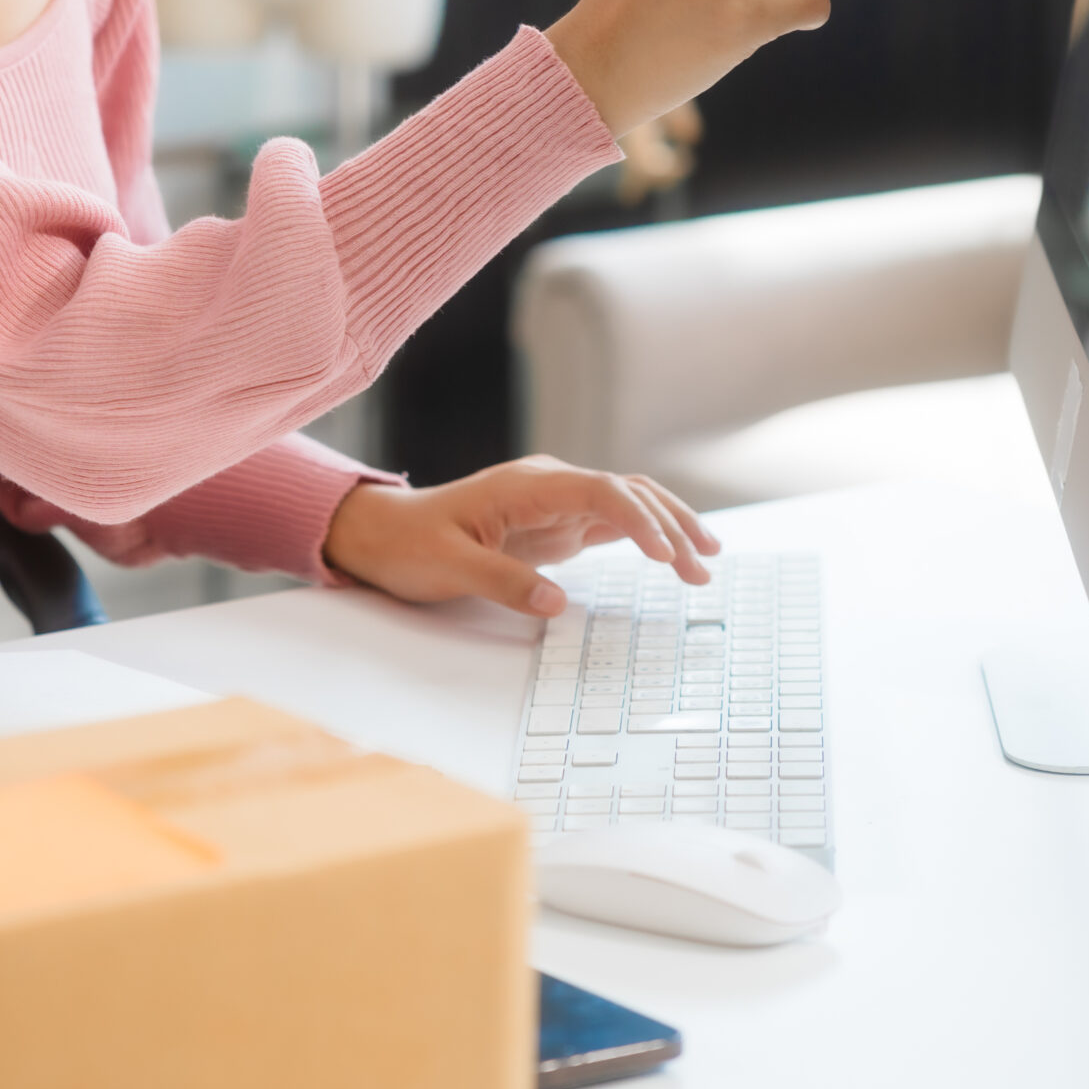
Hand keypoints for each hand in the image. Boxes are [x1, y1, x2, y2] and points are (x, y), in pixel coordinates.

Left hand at [322, 455, 719, 617]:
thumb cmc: (411, 545)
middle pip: (628, 491)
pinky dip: (646, 536)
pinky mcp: (557, 524)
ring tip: (705, 562)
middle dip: (671, 524)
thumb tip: (556, 604)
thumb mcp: (449, 567)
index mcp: (528, 484)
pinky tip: (672, 556)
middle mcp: (550, 485)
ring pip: (628, 503)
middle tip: (702, 567)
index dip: (638, 519)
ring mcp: (556, 503)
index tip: (664, 554)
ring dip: (668, 527)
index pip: (601, 490)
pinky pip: (613, 522)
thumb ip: (503, 582)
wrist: (383, 533)